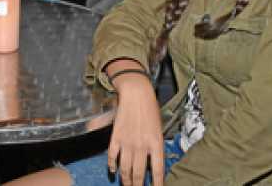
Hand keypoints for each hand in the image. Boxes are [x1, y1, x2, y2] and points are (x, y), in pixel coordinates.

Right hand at [107, 64, 163, 184]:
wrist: (136, 93)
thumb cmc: (150, 108)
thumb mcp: (159, 128)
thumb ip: (155, 145)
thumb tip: (154, 162)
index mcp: (156, 143)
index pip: (158, 170)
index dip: (157, 184)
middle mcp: (141, 145)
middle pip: (139, 173)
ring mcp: (127, 142)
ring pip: (125, 168)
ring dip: (126, 180)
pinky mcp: (116, 137)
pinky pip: (113, 155)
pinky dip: (112, 165)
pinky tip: (113, 171)